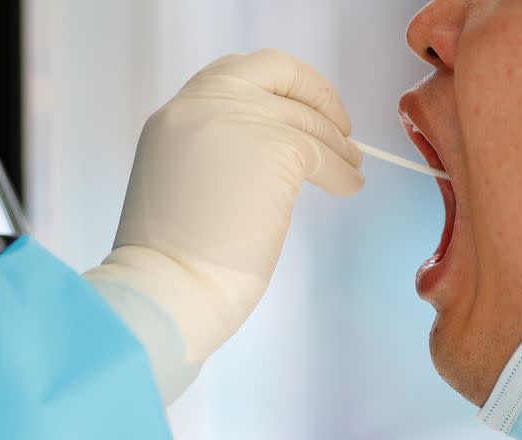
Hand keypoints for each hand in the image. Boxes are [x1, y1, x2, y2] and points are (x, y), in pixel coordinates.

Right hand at [86, 49, 362, 400]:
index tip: (300, 108)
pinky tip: (349, 186)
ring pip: (308, 120)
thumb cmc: (170, 258)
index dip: (278, 86)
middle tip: (340, 126)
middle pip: (278, 73)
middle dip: (316, 94)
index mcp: (175, 115)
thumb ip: (213, 152)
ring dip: (337, 144)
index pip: (235, 72)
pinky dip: (342, 171)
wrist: (169, 286)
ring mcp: (240, 121)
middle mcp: (203, 103)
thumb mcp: (178, 181)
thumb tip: (264, 151)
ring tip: (352, 166)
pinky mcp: (276, 148)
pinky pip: (324, 153)